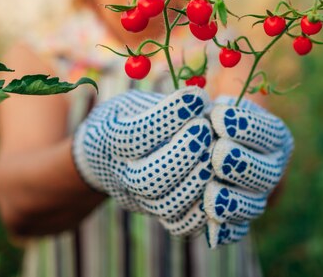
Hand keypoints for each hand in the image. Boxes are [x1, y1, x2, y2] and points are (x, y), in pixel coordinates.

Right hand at [72, 87, 213, 226]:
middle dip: (183, 154)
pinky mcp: (158, 215)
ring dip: (197, 179)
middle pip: (148, 179)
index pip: (136, 135)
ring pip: (167, 205)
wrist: (104, 156)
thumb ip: (161, 104)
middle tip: (206, 128)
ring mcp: (139, 200)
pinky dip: (203, 209)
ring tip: (215, 151)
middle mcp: (120, 175)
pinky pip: (181, 225)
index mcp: (109, 140)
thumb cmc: (128, 118)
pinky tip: (218, 180)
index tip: (196, 98)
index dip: (170, 117)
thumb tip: (201, 103)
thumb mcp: (134, 102)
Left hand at [203, 97, 293, 246]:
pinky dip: (225, 229)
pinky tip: (211, 223)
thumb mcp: (217, 102)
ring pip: (253, 205)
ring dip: (234, 200)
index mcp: (274, 136)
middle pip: (266, 172)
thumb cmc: (207, 116)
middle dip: (241, 163)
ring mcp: (257, 196)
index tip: (216, 116)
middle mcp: (272, 167)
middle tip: (217, 154)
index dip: (244, 126)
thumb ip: (219, 101)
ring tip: (212, 192)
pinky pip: (237, 231)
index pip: (267, 132)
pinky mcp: (239, 220)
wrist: (200, 143)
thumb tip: (206, 102)